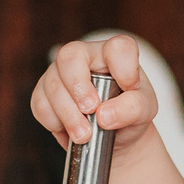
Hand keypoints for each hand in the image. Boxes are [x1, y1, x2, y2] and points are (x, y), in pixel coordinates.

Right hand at [30, 35, 159, 148]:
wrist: (114, 136)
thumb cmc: (130, 115)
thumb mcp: (144, 112)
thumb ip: (132, 108)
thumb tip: (103, 115)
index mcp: (114, 54)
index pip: (118, 47)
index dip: (124, 67)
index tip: (130, 88)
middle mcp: (84, 57)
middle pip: (70, 56)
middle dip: (78, 86)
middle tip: (91, 110)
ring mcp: (60, 73)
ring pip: (52, 84)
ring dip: (68, 114)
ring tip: (85, 135)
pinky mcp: (44, 93)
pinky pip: (40, 104)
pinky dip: (54, 121)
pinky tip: (69, 131)